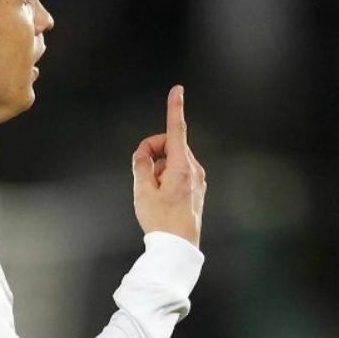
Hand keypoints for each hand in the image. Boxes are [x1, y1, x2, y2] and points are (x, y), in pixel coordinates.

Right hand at [131, 85, 206, 246]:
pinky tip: (163, 197)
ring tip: (154, 193)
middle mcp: (194, 169)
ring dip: (158, 168)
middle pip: (169, 144)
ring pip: (172, 159)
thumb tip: (144, 152)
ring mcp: (198, 178)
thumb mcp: (141, 191)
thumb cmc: (160, 220)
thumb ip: (140, 165)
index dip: (174, 108)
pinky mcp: (197, 186)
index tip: (178, 89)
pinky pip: (177, 171)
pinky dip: (166, 176)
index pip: (176, 130)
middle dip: (153, 153)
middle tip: (142, 174)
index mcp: (181, 167)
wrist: (178, 247)